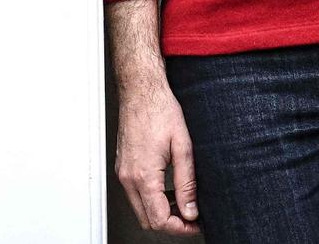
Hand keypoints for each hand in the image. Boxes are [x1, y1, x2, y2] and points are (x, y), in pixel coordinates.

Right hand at [114, 80, 200, 234]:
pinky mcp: (123, 168)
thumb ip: (186, 184)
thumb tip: (190, 210)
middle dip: (171, 224)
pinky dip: (152, 200)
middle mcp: (129, 178)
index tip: (196, 223)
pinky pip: (135, 195)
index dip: (181, 227)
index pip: (159, 219)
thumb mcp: (182, 147)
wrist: (141, 91)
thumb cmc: (160, 111)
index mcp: (144, 175)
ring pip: (140, 210)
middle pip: (147, 220)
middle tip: (191, 216)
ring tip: (183, 202)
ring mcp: (123, 173)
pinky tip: (168, 190)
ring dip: (161, 212)